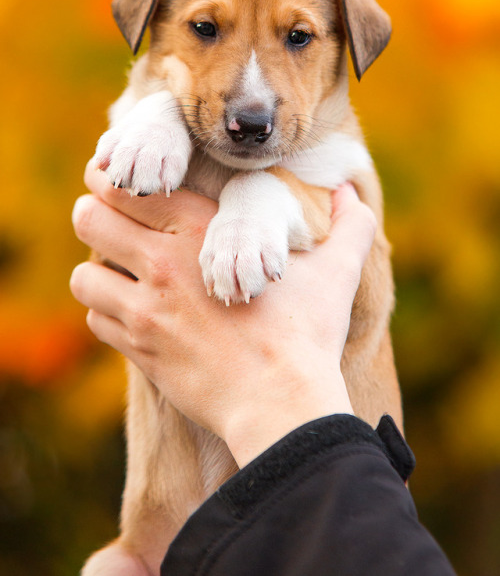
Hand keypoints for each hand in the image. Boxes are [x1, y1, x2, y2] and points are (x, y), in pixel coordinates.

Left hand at [70, 164, 375, 466]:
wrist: (282, 404)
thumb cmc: (308, 333)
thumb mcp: (336, 270)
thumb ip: (348, 225)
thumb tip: (351, 194)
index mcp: (198, 230)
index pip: (124, 186)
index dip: (111, 177)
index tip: (122, 181)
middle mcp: (160, 265)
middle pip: (87, 219)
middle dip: (94, 215)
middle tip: (112, 221)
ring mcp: (145, 312)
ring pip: (84, 275)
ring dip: (98, 271)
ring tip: (120, 272)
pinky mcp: (140, 352)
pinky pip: (98, 321)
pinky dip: (107, 314)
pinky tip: (132, 314)